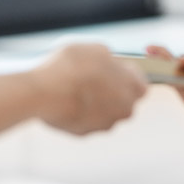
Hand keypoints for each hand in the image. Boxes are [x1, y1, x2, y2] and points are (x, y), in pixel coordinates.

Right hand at [31, 43, 147, 133]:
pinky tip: (66, 99)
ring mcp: (103, 125)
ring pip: (104, 112)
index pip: (141, 86)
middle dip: (112, 91)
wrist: (43, 91)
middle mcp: (123, 110)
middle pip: (123, 101)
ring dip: (95, 102)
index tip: (116, 71)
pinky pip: (86, 121)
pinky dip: (79, 112)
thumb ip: (110, 59)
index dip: (128, 77)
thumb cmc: (72, 67)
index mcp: (132, 89)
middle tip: (94, 78)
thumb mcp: (96, 49)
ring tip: (76, 88)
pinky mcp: (83, 133)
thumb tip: (109, 62)